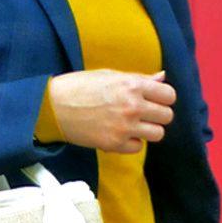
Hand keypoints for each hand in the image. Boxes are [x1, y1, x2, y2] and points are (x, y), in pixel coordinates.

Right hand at [48, 69, 175, 152]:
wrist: (53, 107)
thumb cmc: (79, 86)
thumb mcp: (109, 75)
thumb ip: (139, 79)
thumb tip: (162, 78)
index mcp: (131, 85)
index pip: (168, 95)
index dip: (163, 97)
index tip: (155, 99)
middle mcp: (131, 106)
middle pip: (167, 116)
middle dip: (157, 114)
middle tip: (143, 113)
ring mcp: (124, 127)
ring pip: (157, 134)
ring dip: (147, 130)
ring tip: (133, 124)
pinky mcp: (114, 144)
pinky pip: (138, 147)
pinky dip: (131, 142)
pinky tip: (118, 133)